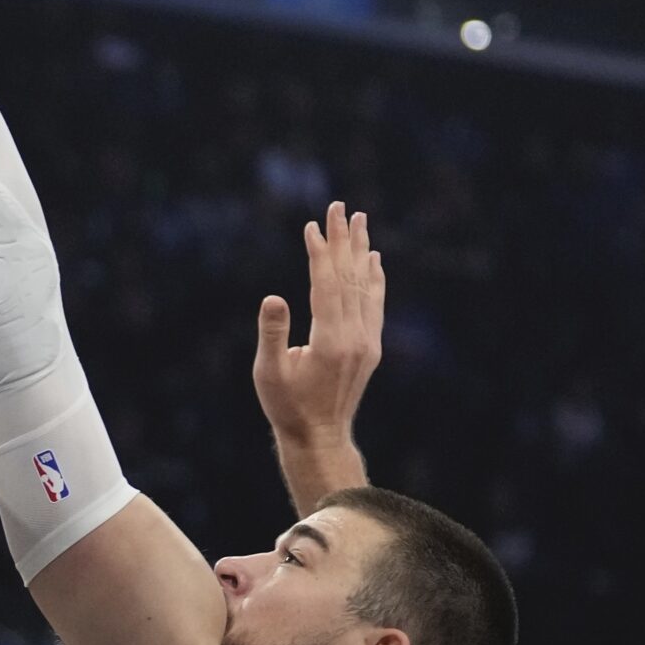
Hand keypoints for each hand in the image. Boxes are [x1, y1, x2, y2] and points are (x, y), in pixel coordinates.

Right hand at [253, 202, 384, 444]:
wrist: (319, 437)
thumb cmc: (287, 407)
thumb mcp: (269, 373)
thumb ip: (272, 334)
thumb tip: (273, 297)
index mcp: (330, 341)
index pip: (326, 285)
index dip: (319, 254)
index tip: (313, 226)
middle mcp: (355, 338)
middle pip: (350, 278)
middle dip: (343, 240)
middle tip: (340, 207)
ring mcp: (367, 342)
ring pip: (365, 287)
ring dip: (361, 251)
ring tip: (360, 220)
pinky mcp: (370, 348)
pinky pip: (375, 304)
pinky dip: (374, 278)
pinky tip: (373, 259)